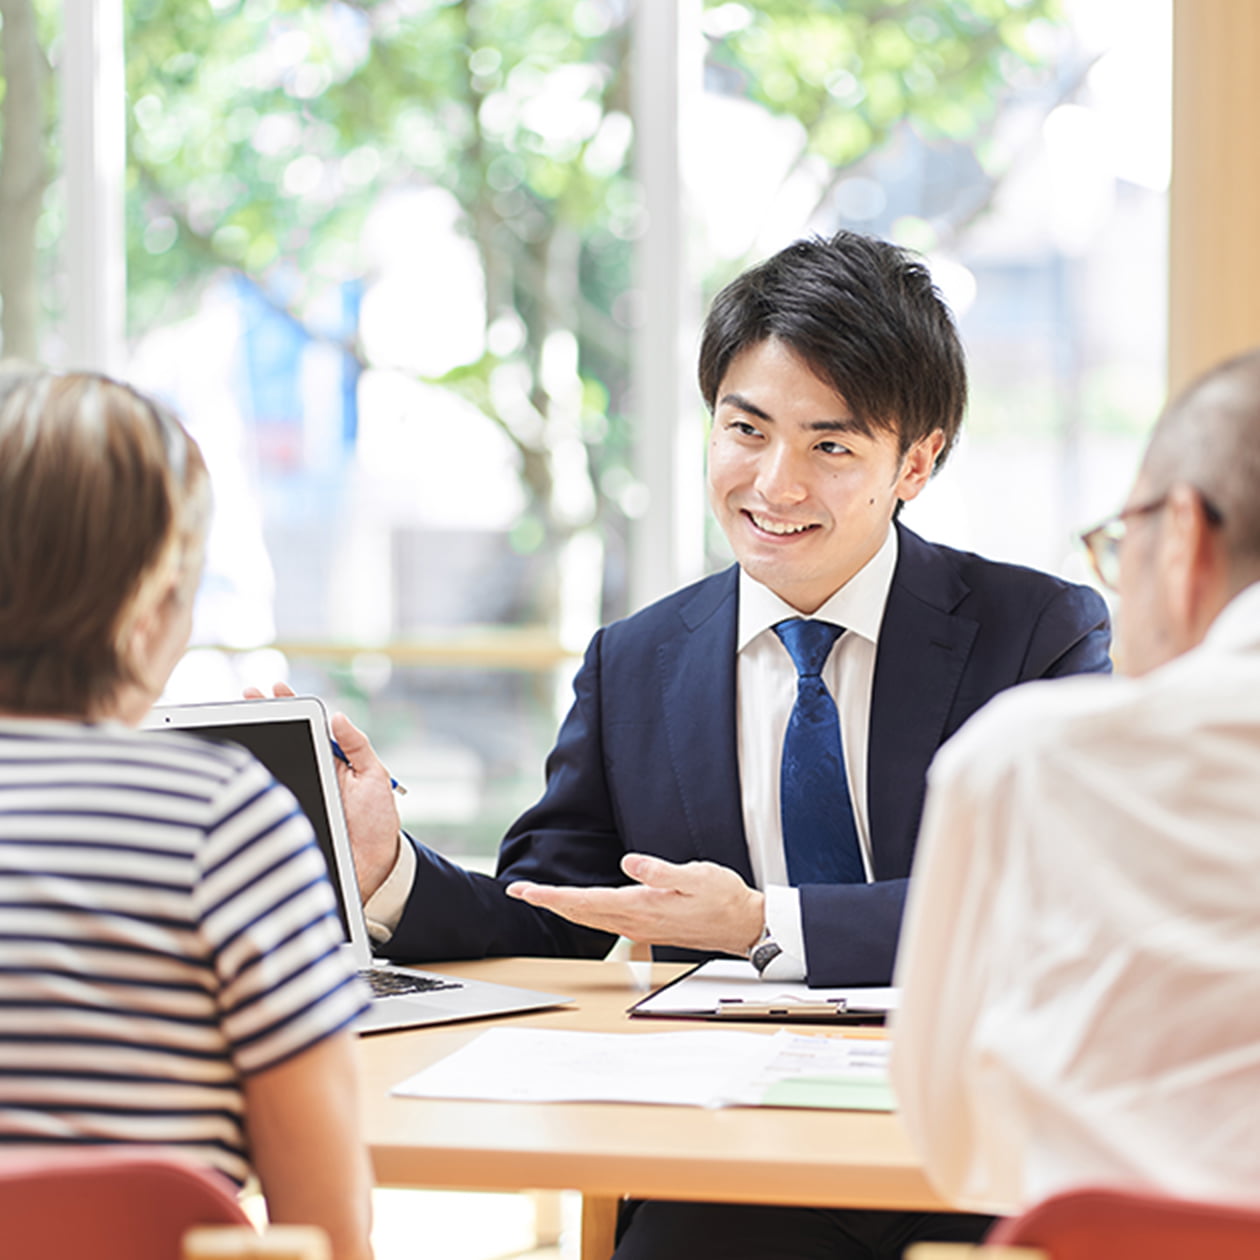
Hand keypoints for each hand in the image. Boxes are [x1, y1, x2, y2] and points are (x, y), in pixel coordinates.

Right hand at [244, 682, 400, 902]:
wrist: (374, 867)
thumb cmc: (378, 820)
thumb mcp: (375, 777)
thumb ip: (359, 746)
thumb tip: (339, 716)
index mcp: (330, 760)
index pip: (306, 727)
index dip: (289, 706)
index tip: (273, 688)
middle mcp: (308, 773)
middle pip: (280, 740)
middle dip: (260, 715)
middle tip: (245, 695)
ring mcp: (296, 795)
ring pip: (268, 766)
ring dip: (250, 744)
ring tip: (235, 721)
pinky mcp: (286, 817)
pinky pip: (265, 798)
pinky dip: (249, 783)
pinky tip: (236, 767)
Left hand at [506, 854, 764, 956]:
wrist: (743, 925)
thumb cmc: (722, 897)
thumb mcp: (696, 875)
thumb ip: (660, 871)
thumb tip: (629, 863)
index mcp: (641, 906)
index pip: (585, 900)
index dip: (551, 895)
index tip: (525, 891)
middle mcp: (634, 921)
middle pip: (580, 913)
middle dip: (546, 902)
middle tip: (518, 891)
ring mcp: (639, 927)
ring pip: (590, 919)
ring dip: (562, 907)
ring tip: (539, 896)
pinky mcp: (646, 927)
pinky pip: (604, 922)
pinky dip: (583, 913)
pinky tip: (578, 908)